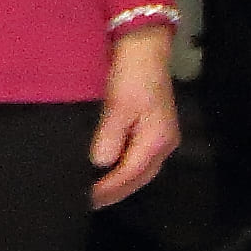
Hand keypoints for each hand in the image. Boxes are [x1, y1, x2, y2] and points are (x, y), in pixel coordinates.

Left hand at [87, 23, 181, 208]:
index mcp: (156, 140)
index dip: (108, 188)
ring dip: (121, 183)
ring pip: (141, 170)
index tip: (86, 198)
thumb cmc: (131, 76)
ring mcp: (162, 137)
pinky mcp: (155, 129)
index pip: (129, 174)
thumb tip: (99, 163)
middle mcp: (164, 144)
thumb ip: (109, 137)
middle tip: (90, 202)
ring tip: (98, 193)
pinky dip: (125, 169)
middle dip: (116, 191)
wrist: (144, 49)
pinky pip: (140, 158)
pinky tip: (110, 171)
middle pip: (139, 177)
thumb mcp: (117, 106)